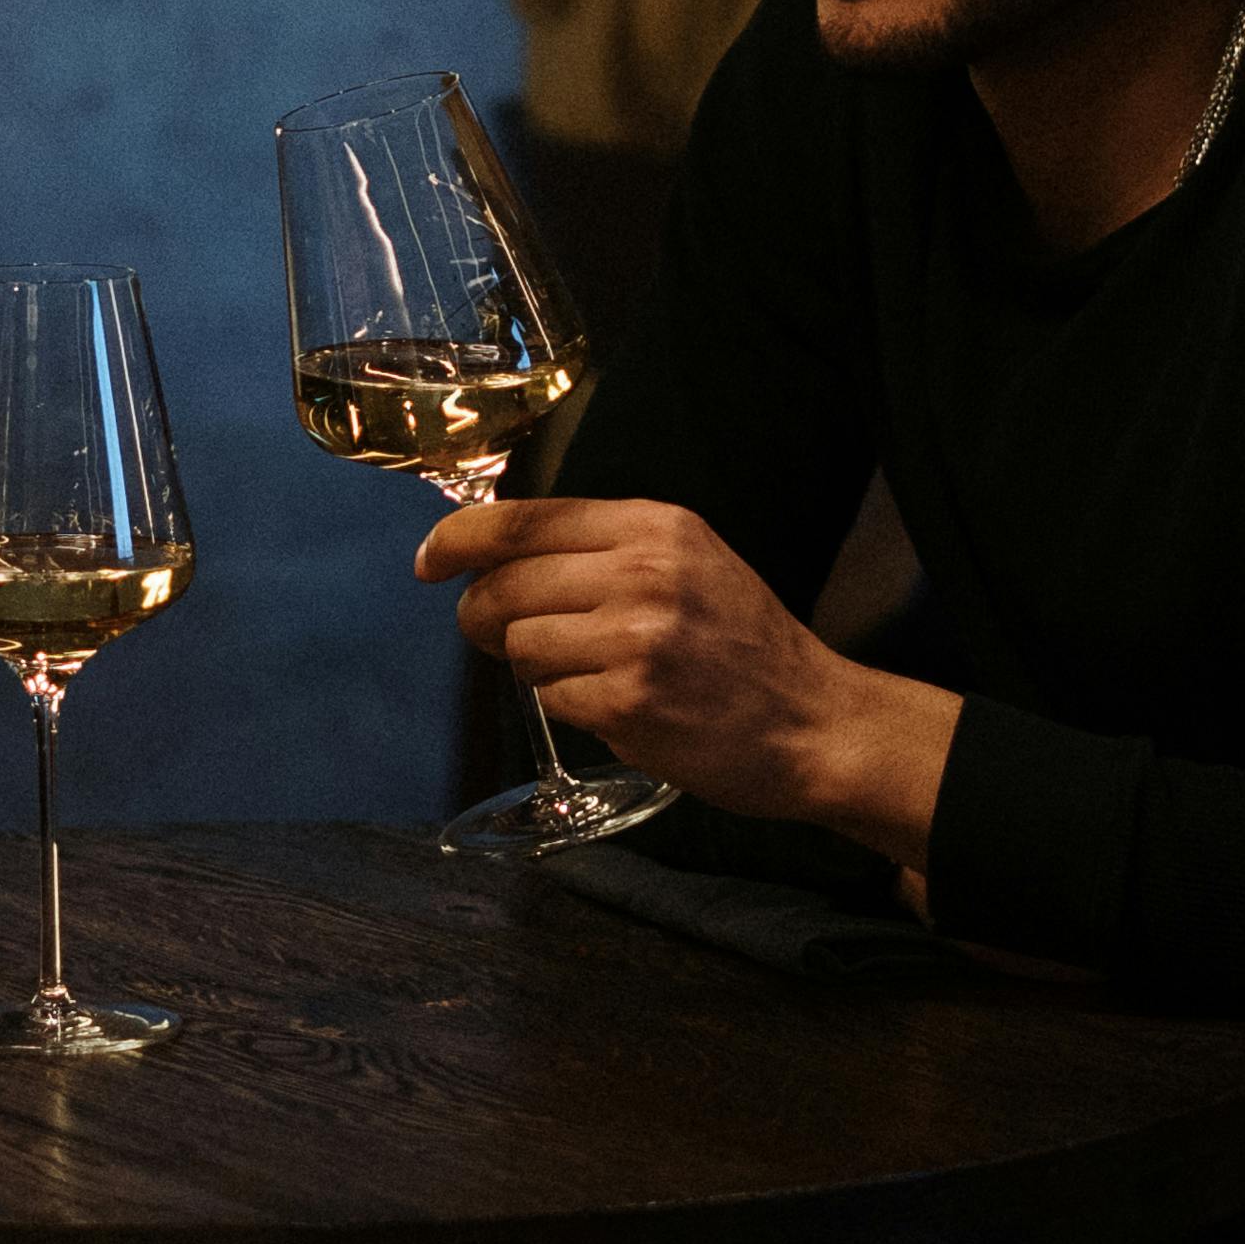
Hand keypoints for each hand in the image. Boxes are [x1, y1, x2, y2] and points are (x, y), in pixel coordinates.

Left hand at [417, 490, 953, 858]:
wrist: (815, 723)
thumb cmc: (744, 645)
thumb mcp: (689, 562)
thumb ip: (605, 549)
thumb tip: (496, 558)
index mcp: (654, 526)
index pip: (523, 519)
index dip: (458, 539)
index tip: (429, 562)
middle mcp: (643, 572)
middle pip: (504, 585)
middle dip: (484, 617)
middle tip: (502, 638)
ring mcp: (635, 639)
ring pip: (519, 646)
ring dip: (533, 667)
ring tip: (586, 674)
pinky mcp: (628, 704)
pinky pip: (551, 699)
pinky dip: (570, 707)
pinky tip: (616, 707)